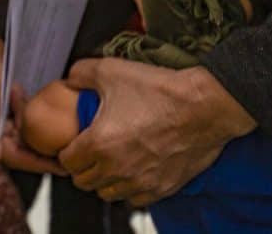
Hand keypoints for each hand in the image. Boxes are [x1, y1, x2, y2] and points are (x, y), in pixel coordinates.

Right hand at [0, 25, 65, 173]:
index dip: (36, 163)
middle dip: (44, 150)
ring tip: (69, 138)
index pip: (10, 157)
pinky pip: (26, 124)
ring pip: (25, 139)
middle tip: (73, 154)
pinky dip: (39, 121)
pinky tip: (56, 119)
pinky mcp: (7, 113)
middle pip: (19, 151)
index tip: (61, 167)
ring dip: (43, 136)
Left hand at [59, 58, 256, 206]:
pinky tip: (132, 171)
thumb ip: (80, 74)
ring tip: (108, 162)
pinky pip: (135, 200)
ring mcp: (141, 182)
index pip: (67, 162)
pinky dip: (129, 189)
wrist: (206, 106)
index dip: (65, 151)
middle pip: (84, 182)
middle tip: (87, 152)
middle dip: (81, 167)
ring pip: (108, 194)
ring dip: (103, 181)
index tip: (71, 143)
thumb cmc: (160, 90)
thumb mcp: (111, 71)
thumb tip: (68, 81)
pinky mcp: (163, 188)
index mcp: (99, 144)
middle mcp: (117, 169)